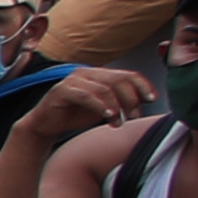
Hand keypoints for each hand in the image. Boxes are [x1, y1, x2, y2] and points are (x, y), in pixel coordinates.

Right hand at [32, 65, 156, 134]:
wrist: (46, 125)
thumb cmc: (74, 115)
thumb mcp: (103, 108)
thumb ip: (121, 101)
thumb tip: (145, 100)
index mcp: (98, 74)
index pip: (127, 74)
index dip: (142, 86)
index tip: (152, 99)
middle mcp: (86, 73)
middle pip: (118, 80)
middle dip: (130, 99)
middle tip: (134, 115)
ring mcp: (73, 80)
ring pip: (104, 88)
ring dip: (116, 106)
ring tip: (118, 122)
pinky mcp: (62, 90)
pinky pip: (87, 96)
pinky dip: (100, 106)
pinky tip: (107, 116)